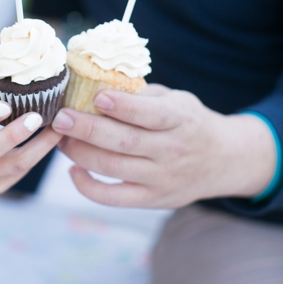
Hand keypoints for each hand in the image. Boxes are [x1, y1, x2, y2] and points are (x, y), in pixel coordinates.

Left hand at [51, 84, 276, 207]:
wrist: (222, 159)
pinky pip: (113, 198)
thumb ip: (144, 96)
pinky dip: (87, 186)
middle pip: (124, 142)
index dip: (123, 106)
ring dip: (80, 153)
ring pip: (113, 168)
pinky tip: (73, 169)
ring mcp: (161, 178)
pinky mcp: (151, 199)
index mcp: (181, 120)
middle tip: (60, 117)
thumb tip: (97, 84)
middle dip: (87, 129)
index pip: (150, 114)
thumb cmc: (190, 122)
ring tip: (60, 138)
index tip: (97, 95)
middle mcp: (171, 150)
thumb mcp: (178, 100)